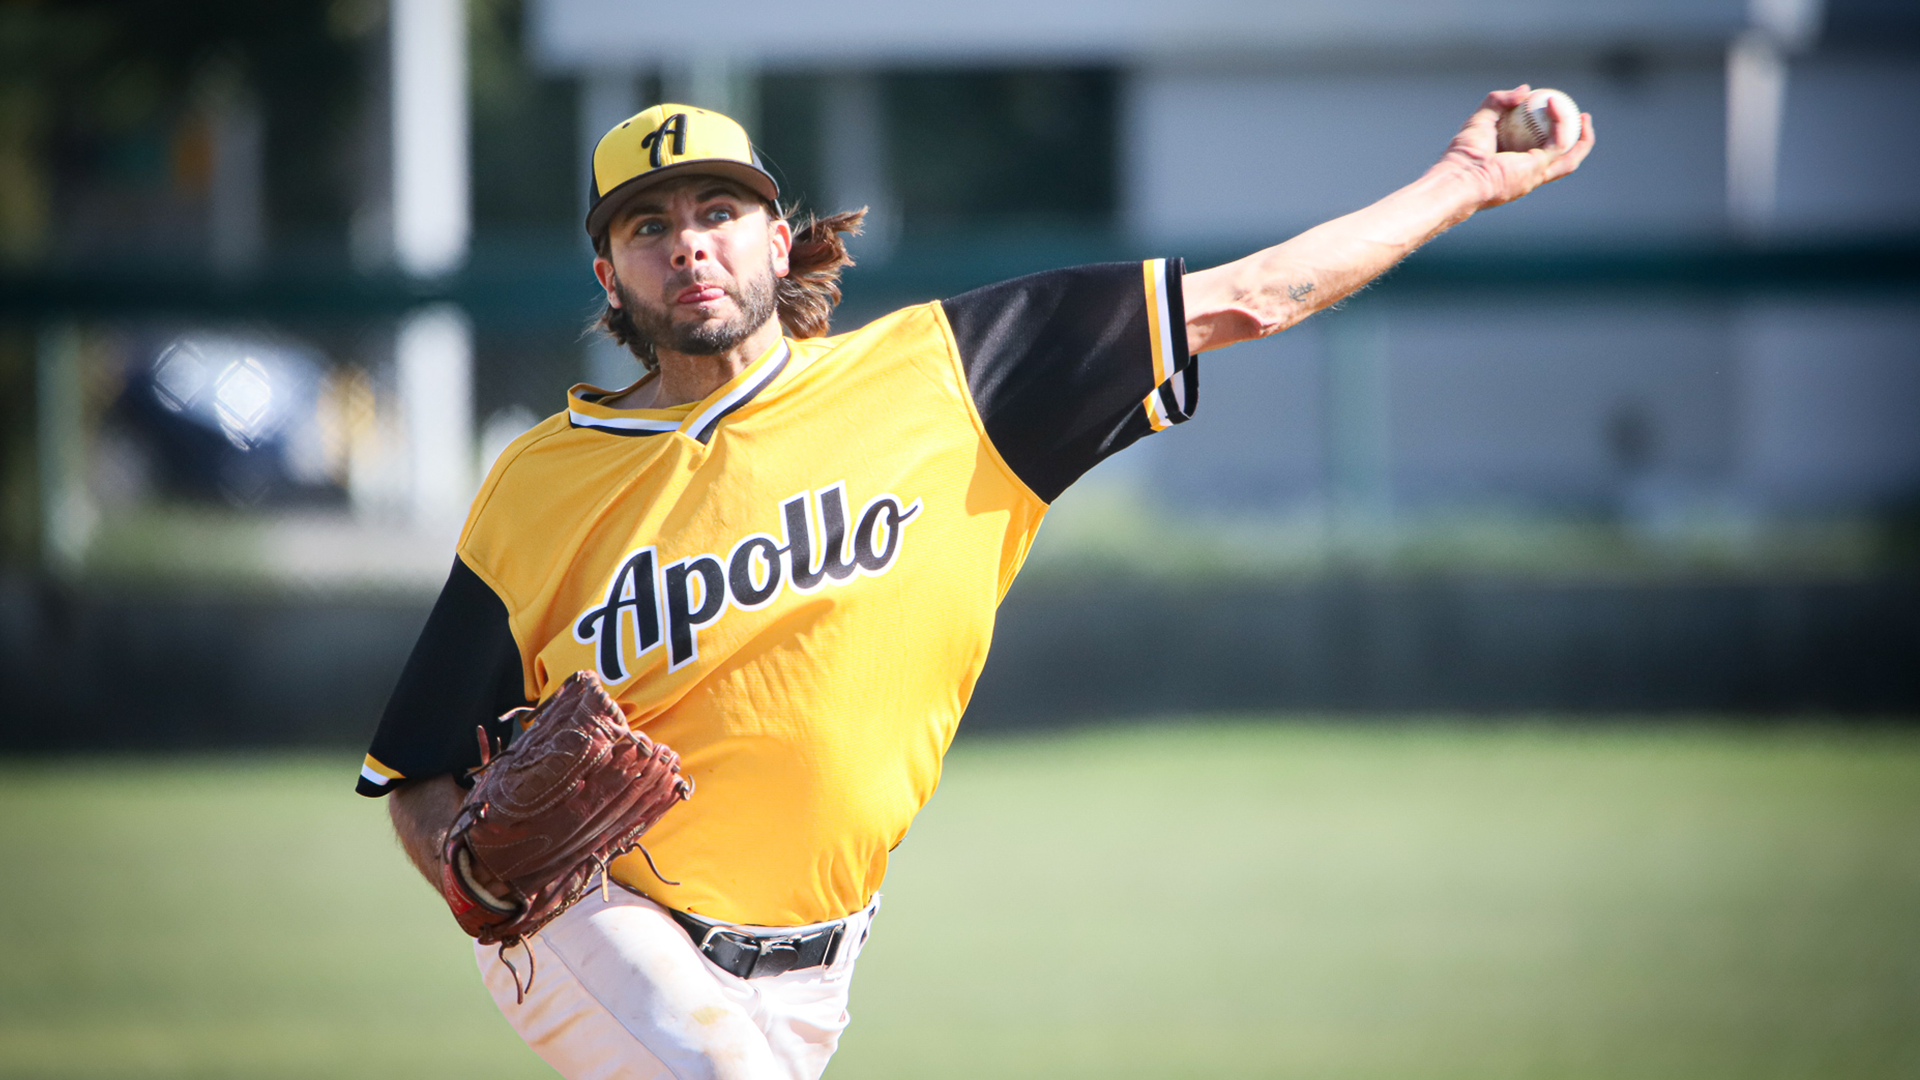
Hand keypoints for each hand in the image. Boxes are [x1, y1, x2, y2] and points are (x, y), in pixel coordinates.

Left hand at [1437, 85, 1594, 210]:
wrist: (1458, 175)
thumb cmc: (1462, 154)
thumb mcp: (1480, 119)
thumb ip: (1499, 101)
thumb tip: (1525, 90)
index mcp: (1516, 168)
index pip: (1542, 153)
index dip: (1555, 135)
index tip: (1559, 115)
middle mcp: (1528, 176)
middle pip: (1564, 160)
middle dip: (1579, 141)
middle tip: (1581, 117)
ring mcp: (1534, 176)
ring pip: (1569, 155)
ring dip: (1581, 135)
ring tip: (1583, 115)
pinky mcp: (1537, 169)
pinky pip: (1558, 142)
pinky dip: (1560, 122)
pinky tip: (1553, 104)